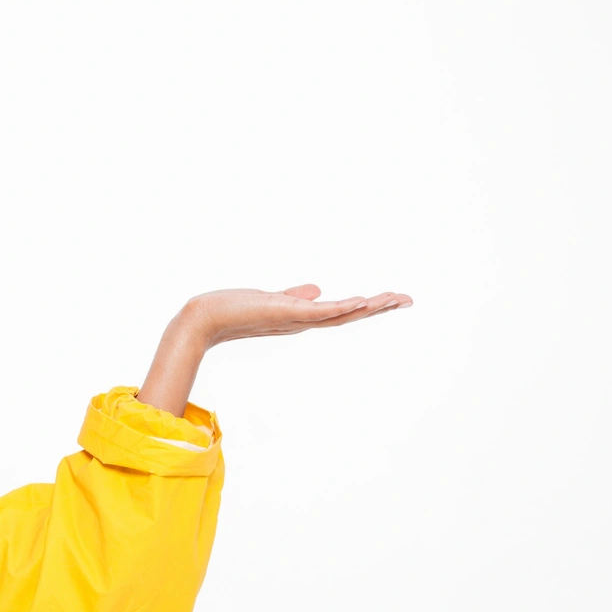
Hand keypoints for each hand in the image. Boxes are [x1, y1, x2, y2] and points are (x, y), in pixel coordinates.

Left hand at [137, 284, 412, 416]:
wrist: (204, 318)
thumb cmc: (233, 310)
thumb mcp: (271, 300)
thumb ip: (295, 296)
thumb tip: (317, 290)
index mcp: (302, 316)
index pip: (342, 311)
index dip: (368, 306)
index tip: (394, 298)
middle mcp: (302, 321)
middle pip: (349, 314)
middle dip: (378, 307)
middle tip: (407, 299)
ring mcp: (294, 319)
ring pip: (339, 313)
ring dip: (367, 306)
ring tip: (393, 299)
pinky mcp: (282, 313)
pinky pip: (317, 311)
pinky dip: (339, 307)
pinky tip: (358, 301)